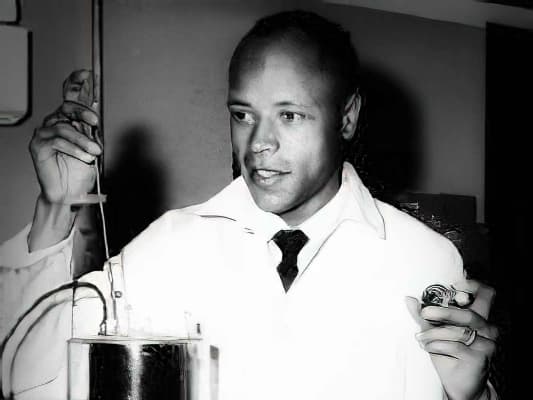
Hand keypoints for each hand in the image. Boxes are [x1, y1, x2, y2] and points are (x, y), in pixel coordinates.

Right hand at [29, 70, 100, 204]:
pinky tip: (85, 157)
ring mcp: (45, 133)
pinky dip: (75, 149)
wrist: (70, 192)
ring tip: (95, 152)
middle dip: (82, 112)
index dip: (76, 82)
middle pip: (67, 107)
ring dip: (83, 140)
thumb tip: (98, 119)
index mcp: (70, 120)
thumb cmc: (82, 170)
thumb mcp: (94, 147)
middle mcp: (55, 123)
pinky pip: (57, 140)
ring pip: (64, 126)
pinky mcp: (38, 145)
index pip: (70, 95)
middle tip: (95, 122)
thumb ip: (93, 132)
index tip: (86, 73)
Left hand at [406, 280, 498, 399]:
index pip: (486, 295)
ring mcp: (486, 344)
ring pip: (458, 332)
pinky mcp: (480, 358)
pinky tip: (428, 347)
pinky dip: (436, 345)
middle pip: (469, 314)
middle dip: (443, 312)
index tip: (454, 286)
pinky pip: (454, 346)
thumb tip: (409, 299)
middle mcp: (486, 329)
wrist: (457, 384)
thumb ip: (423, 316)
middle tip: (424, 314)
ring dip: (433, 334)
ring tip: (420, 338)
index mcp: (478, 317)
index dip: (474, 287)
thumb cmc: (447, 353)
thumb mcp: (434, 331)